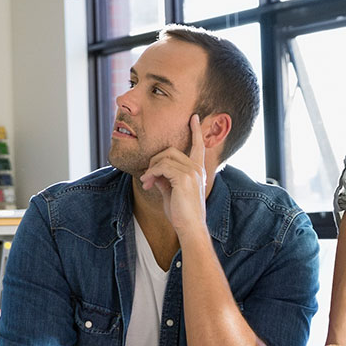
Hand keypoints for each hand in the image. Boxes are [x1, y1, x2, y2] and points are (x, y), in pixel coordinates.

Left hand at [139, 114, 209, 232]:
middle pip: (170, 151)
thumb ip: (164, 178)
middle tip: (147, 178)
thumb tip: (153, 172)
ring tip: (146, 183)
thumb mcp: (171, 191)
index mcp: (197, 170)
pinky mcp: (184, 177)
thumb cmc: (181, 213)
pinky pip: (161, 166)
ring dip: (150, 169)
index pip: (198, 146)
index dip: (196, 131)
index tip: (194, 117)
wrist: (189, 227)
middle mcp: (197, 168)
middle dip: (154, 161)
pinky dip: (151, 173)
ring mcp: (192, 171)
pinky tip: (148, 184)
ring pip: (164, 157)